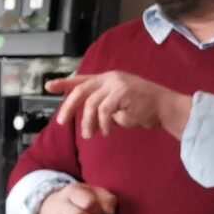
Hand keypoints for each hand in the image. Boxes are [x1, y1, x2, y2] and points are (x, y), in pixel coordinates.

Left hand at [46, 71, 190, 142]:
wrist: (165, 107)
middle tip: (62, 123)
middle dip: (68, 108)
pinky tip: (108, 131)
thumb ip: (102, 107)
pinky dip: (104, 124)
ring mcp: (117, 84)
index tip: (48, 86)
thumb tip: (85, 120)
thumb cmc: (143, 108)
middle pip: (81, 91)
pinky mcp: (124, 92)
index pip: (81, 79)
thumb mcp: (118, 105)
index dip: (64, 83)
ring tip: (91, 135)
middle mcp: (110, 78)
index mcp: (107, 79)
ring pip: (92, 104)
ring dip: (89, 123)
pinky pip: (105, 111)